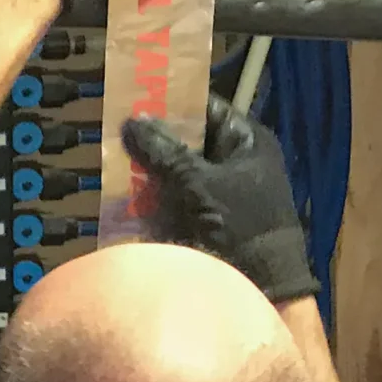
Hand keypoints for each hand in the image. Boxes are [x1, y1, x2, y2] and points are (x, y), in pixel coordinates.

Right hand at [122, 94, 317, 303]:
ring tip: (116, 165)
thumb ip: (165, 153)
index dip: (174, 102)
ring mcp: (222, 194)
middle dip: (155, 142)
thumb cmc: (241, 225)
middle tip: (119, 135)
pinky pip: (176, 203)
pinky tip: (127, 198)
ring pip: (178, 173)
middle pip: (189, 142)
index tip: (139, 96)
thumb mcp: (200, 183)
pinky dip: (154, 202)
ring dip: (151, 173)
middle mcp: (236, 164)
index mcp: (247, 143)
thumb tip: (132, 121)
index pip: (208, 109)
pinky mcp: (208, 222)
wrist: (265, 284)